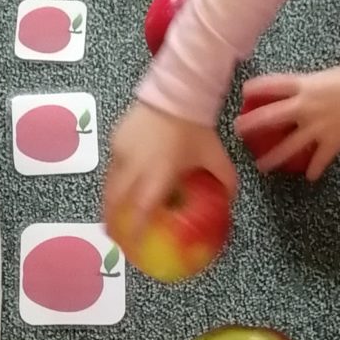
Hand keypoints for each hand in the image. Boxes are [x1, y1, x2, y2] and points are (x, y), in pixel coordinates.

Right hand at [103, 100, 237, 240]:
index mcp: (158, 174)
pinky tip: (123, 183)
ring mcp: (121, 152)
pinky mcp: (115, 139)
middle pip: (115, 201)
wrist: (176, 92)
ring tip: (113, 215)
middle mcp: (134, 166)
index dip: (133, 231)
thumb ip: (226, 182)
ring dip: (110, 202)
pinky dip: (116, 179)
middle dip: (112, 222)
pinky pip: (112, 165)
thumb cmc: (198, 128)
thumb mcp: (216, 157)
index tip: (130, 247)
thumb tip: (231, 203)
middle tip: (114, 237)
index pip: (140, 210)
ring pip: (109, 184)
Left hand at [234, 66, 339, 181]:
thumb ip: (314, 84)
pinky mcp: (331, 143)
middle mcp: (305, 107)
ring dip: (274, 158)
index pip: (273, 85)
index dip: (256, 87)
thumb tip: (306, 88)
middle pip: (271, 117)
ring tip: (260, 167)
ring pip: (289, 146)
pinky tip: (310, 178)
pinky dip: (315, 170)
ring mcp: (317, 127)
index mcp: (305, 86)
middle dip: (251, 124)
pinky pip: (319, 160)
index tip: (244, 91)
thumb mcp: (331, 75)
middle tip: (237, 130)